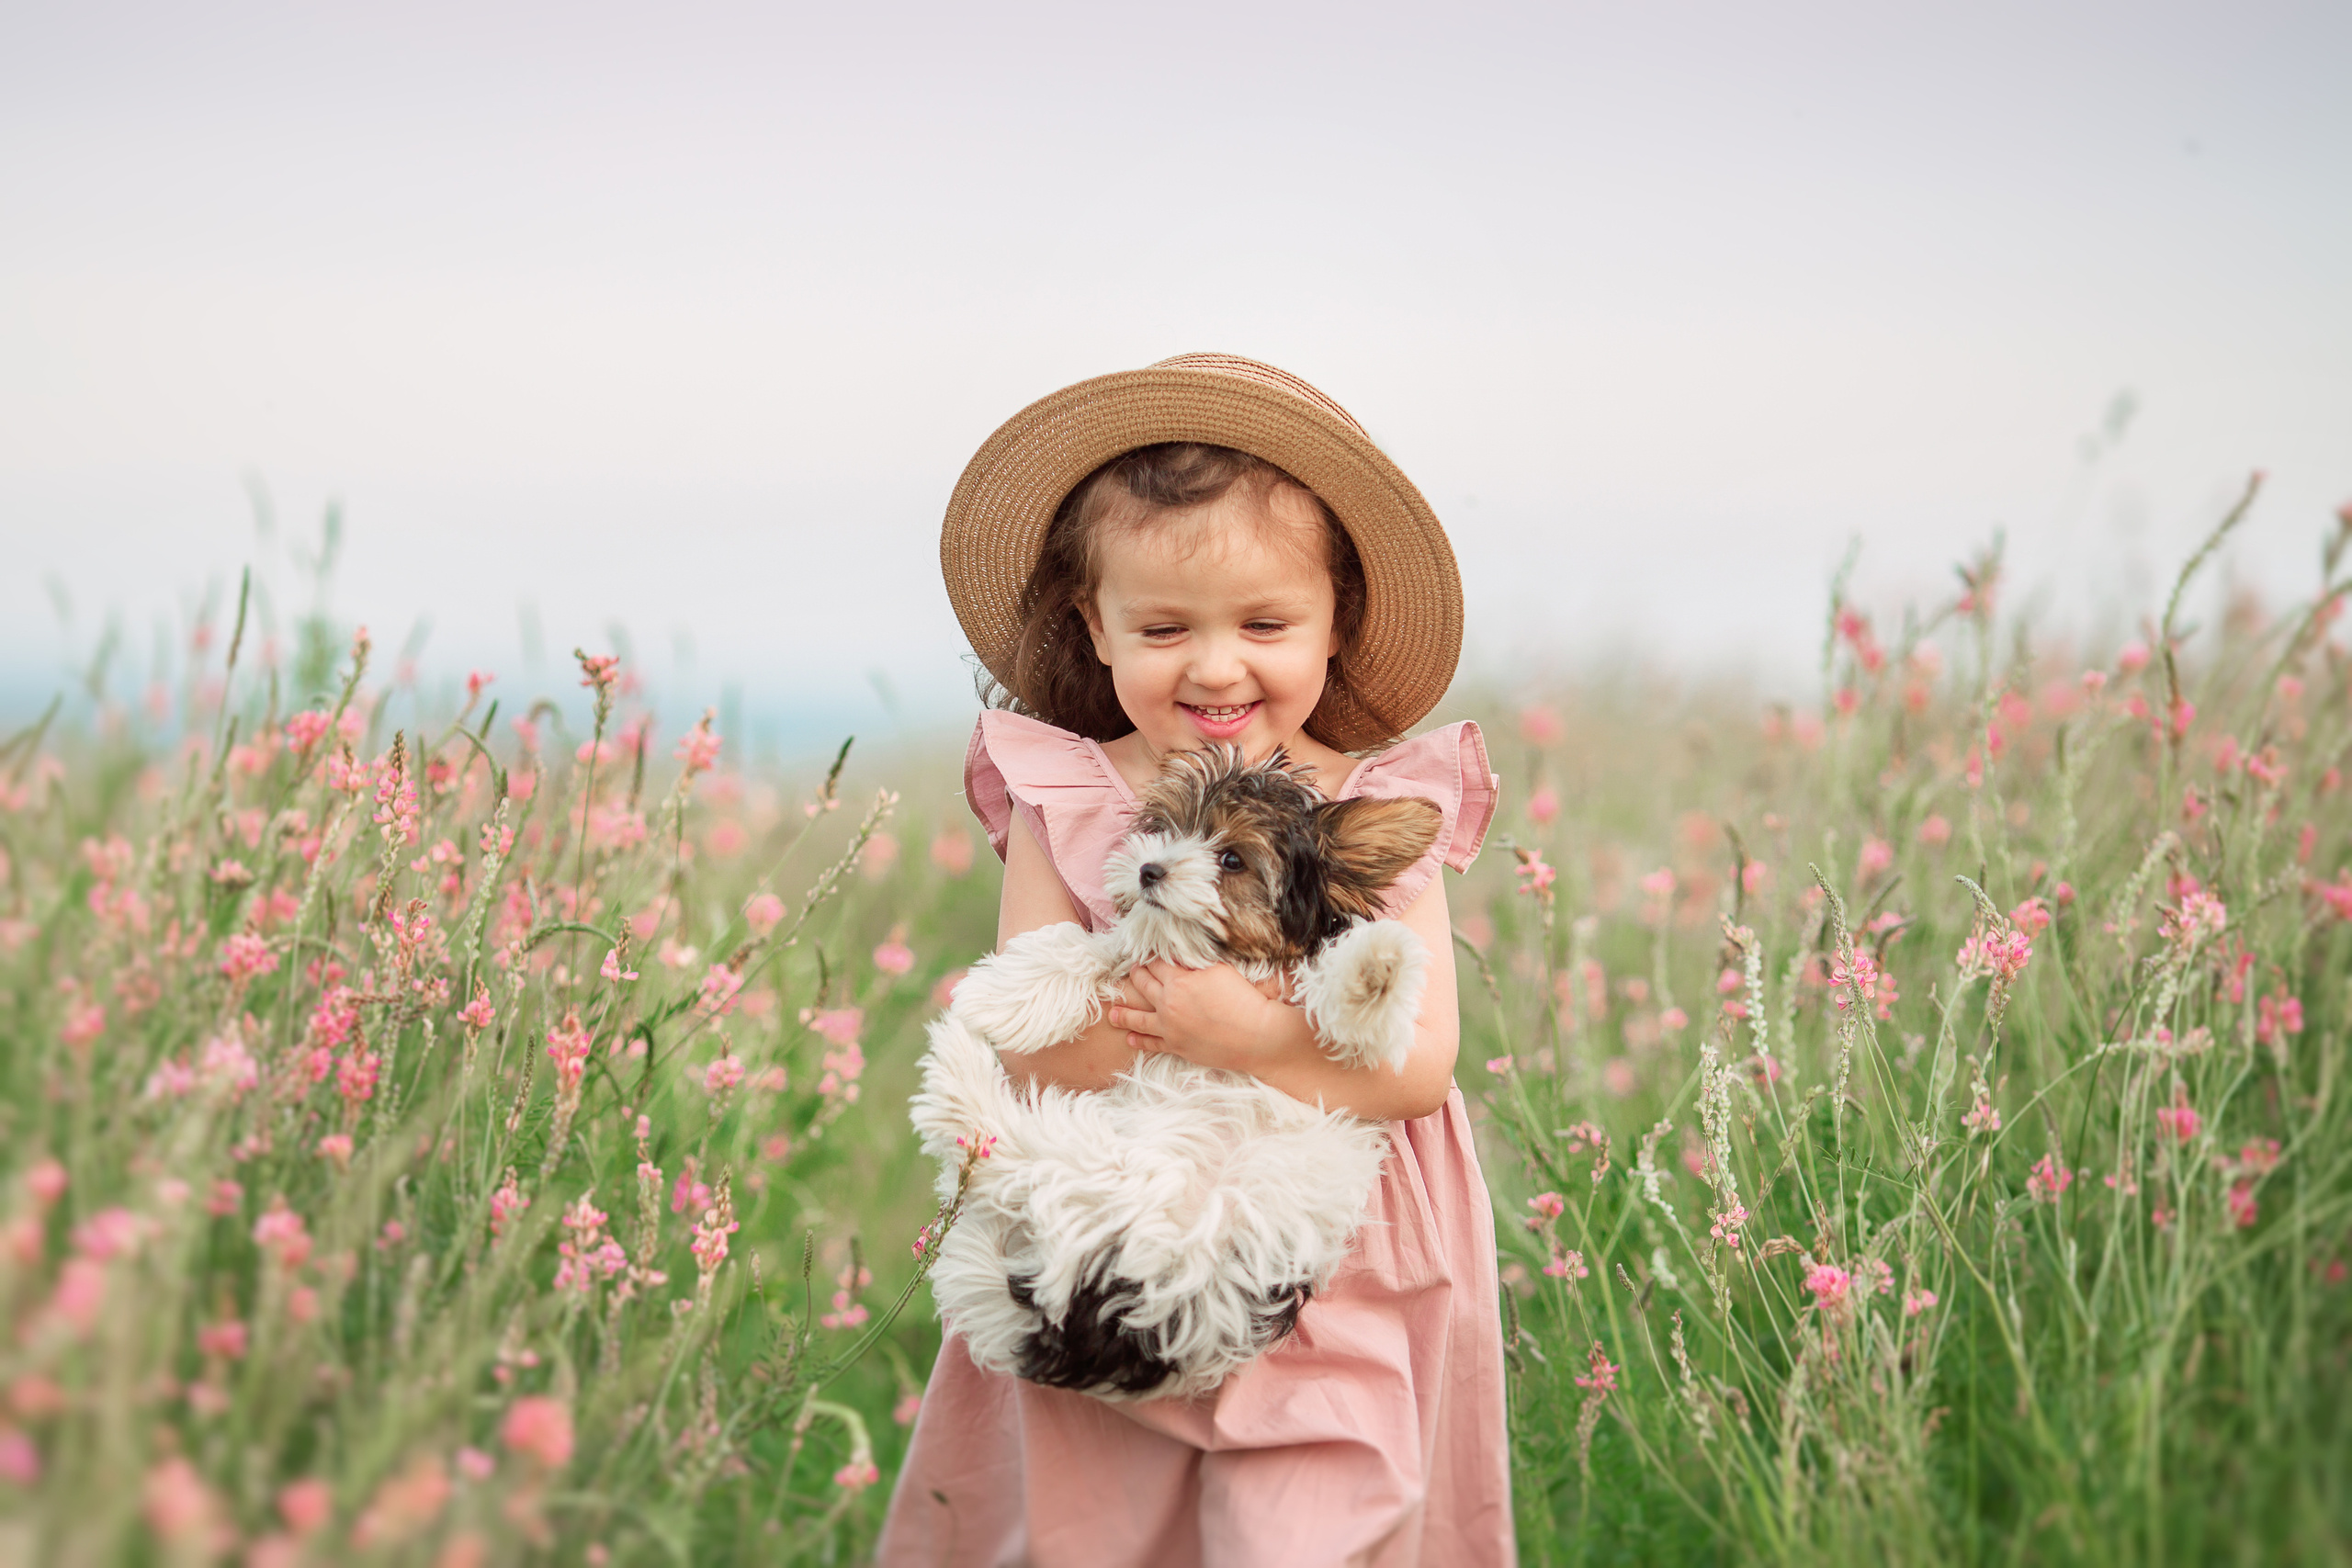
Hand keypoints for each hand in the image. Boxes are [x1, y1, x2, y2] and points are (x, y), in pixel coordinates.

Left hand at [1106, 961, 1306, 1075]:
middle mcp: (1169, 1003)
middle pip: (1144, 986)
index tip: (1146, 954)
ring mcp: (1170, 1028)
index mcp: (1179, 981)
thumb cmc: (1243, 1000)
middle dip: (1136, 977)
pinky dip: (1140, 1041)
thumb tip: (1179, 958)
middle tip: (1131, 973)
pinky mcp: (1177, 1047)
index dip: (1151, 957)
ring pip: (1139, 1018)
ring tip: (1112, 1014)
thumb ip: (1196, 963)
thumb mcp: (1220, 970)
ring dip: (1124, 1014)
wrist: (1256, 1036)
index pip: (1157, 964)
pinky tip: (1131, 1039)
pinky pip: (1152, 1044)